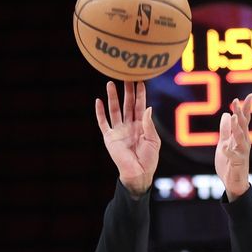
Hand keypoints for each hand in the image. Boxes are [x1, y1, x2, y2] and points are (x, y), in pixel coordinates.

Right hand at [94, 80, 159, 196]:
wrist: (138, 174)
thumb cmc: (149, 160)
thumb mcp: (153, 141)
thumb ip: (149, 124)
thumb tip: (148, 108)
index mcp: (142, 125)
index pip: (140, 106)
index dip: (140, 94)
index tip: (140, 81)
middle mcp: (129, 125)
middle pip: (127, 104)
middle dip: (127, 91)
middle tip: (125, 76)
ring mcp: (119, 131)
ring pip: (115, 110)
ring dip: (113, 97)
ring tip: (110, 83)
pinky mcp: (110, 138)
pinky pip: (103, 123)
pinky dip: (100, 112)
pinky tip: (98, 101)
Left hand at [214, 95, 251, 199]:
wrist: (233, 183)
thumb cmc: (230, 163)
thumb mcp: (224, 143)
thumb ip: (225, 130)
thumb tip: (226, 114)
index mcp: (240, 137)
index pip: (244, 120)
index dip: (246, 108)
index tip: (249, 95)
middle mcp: (244, 143)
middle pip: (243, 126)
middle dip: (240, 114)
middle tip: (236, 102)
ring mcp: (242, 153)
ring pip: (240, 138)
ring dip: (237, 128)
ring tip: (233, 118)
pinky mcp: (238, 164)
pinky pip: (233, 157)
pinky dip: (229, 152)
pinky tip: (224, 148)